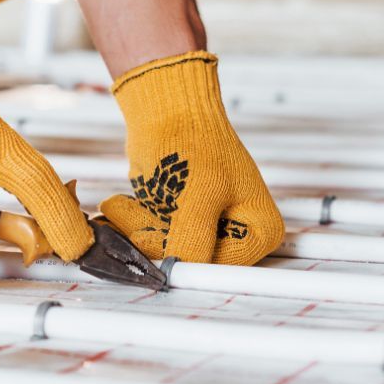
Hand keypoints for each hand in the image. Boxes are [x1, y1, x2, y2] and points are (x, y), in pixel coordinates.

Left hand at [99, 51, 283, 265]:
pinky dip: (134, 225)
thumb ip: (190, 245)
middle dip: (153, 240)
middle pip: (191, 262)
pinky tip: (123, 204)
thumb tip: (174, 276)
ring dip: (136, 231)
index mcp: (261, 232)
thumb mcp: (195, 199)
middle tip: (132, 212)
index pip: (219, 269)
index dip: (184, 260)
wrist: (166, 107)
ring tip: (123, 204)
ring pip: (166, 254)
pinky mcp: (183, 222)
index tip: (153, 248)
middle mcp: (240, 236)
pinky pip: (154, 241)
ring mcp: (210, 230)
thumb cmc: (190, 142)